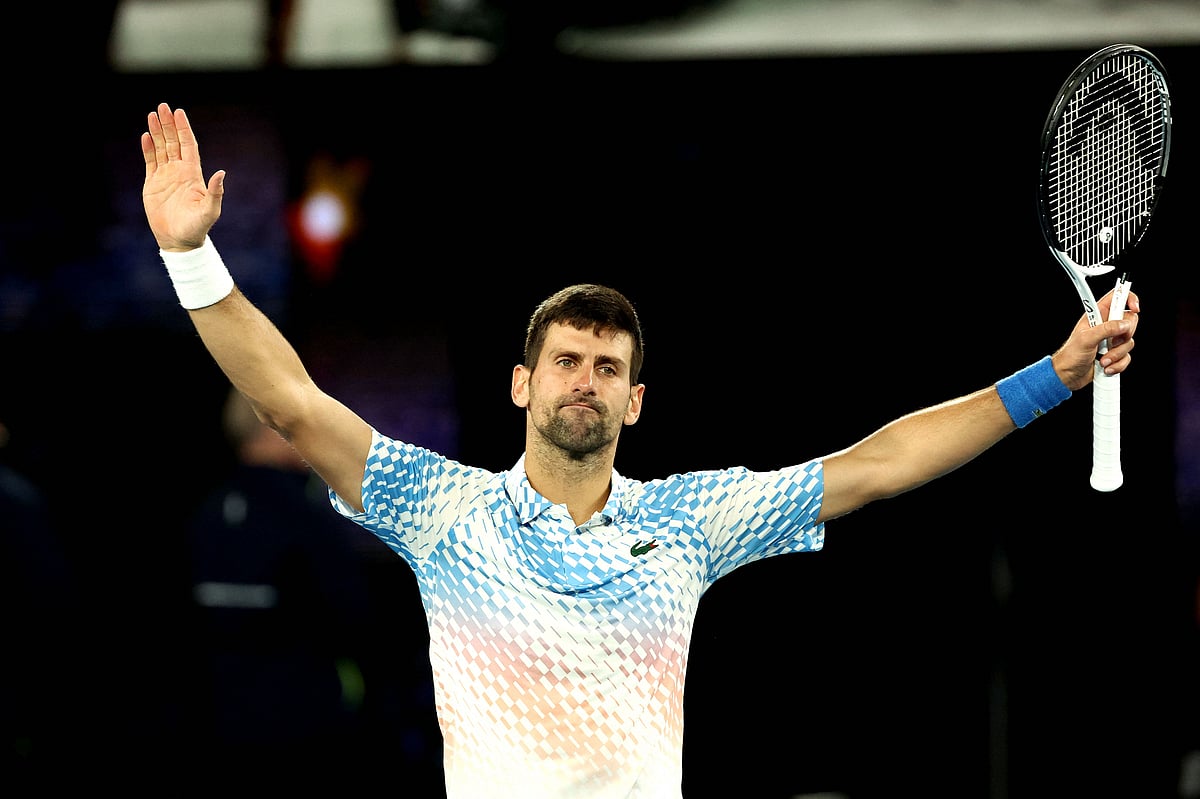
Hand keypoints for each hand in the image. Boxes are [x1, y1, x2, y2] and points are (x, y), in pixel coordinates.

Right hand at [141, 103, 223, 251]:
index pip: (188, 145)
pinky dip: (148, 149)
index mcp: (193, 174)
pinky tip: (146, 136)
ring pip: (161, 148)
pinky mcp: (153, 184)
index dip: (184, 129)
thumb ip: (216, 192)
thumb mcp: (210, 211)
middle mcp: (180, 171)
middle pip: (174, 142)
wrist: (179, 241)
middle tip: (163, 106)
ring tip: (152, 114)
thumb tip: (222, 173)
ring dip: (157, 132)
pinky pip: (150, 162)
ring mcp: (166, 176)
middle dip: (168, 124)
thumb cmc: (197, 228)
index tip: (179, 112)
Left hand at [1052, 287, 1139, 390]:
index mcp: (1097, 316)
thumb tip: (1124, 324)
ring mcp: (1111, 340)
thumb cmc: (1071, 355)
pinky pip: (1127, 356)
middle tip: (1111, 342)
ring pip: (1129, 341)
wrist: (1068, 375)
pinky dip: (1118, 364)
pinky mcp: (1115, 353)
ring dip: (1116, 354)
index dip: (1128, 298)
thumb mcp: (1086, 339)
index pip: (1116, 298)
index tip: (1135, 308)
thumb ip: (1106, 329)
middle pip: (1130, 320)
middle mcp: (1106, 326)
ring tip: (1102, 359)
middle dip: (1124, 335)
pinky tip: (1105, 366)